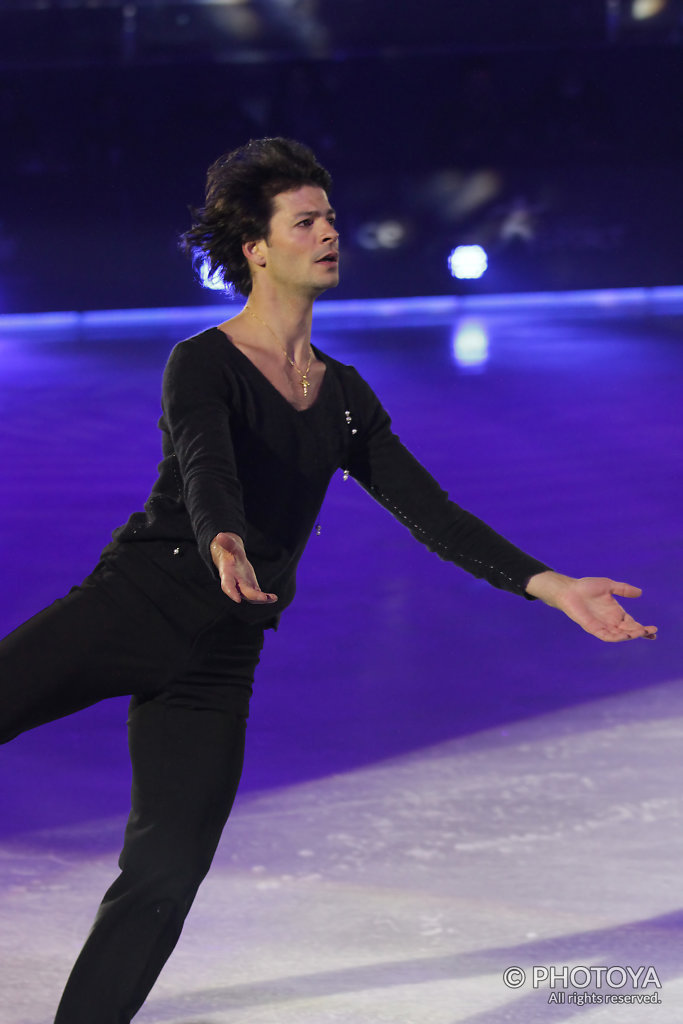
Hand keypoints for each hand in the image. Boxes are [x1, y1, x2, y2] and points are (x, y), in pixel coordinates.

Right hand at [210, 532, 277, 604]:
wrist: (232, 560)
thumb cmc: (231, 553)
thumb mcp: (231, 547)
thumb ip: (227, 543)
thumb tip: (219, 535)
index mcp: (228, 575)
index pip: (227, 585)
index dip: (231, 592)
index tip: (237, 600)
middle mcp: (235, 584)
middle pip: (243, 593)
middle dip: (253, 596)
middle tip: (263, 598)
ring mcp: (243, 588)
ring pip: (251, 597)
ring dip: (261, 599)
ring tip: (272, 598)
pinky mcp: (251, 588)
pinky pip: (258, 596)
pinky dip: (266, 598)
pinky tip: (274, 598)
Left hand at [525, 571, 656, 642]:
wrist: (569, 589)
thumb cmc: (586, 587)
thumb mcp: (609, 585)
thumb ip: (623, 589)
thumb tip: (640, 592)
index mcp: (616, 613)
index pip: (632, 623)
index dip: (643, 628)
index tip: (654, 630)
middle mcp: (610, 621)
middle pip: (628, 630)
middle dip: (640, 632)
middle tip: (650, 632)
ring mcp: (602, 625)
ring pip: (619, 635)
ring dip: (630, 635)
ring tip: (640, 633)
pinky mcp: (592, 627)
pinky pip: (605, 636)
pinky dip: (615, 637)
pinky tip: (624, 636)